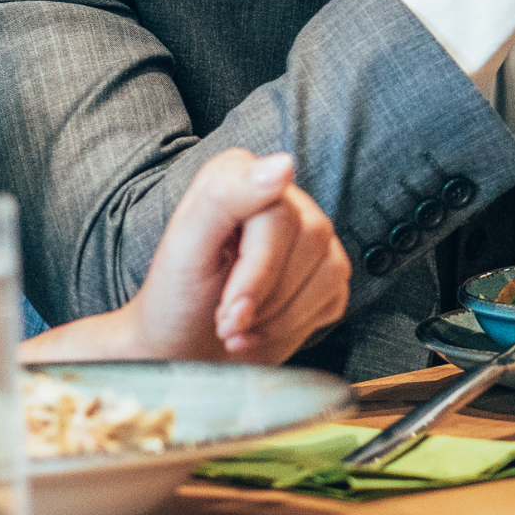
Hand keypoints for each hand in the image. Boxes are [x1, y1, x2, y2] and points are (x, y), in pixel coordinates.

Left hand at [26, 151, 349, 363]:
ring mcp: (309, 236)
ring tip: (241, 328)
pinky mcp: (325, 273)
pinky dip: (296, 324)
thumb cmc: (178, 297)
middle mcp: (283, 198)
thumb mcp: (186, 246)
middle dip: (266, 295)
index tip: (229, 308)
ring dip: (281, 315)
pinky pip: (336, 294)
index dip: (257, 269)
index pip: (279, 212)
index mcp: (241, 175)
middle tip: (226, 322)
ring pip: (330, 268)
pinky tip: (264, 328)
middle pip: (310, 238)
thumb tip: (282, 165)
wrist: (184, 349)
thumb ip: (224, 196)